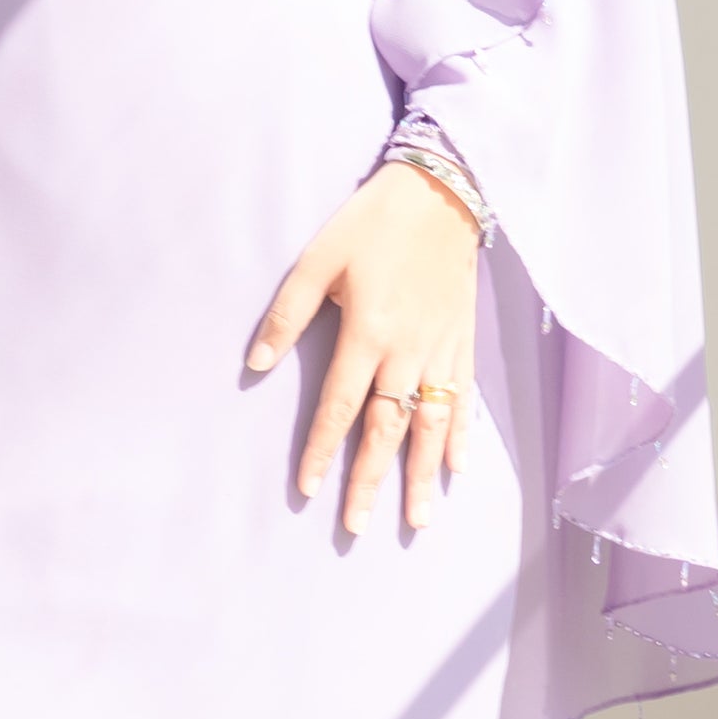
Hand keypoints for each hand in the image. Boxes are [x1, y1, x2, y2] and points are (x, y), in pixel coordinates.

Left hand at [244, 159, 480, 533]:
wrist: (440, 192)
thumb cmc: (372, 223)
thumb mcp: (318, 259)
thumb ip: (287, 314)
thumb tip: (254, 364)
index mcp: (367, 333)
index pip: (339, 406)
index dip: (321, 449)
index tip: (307, 489)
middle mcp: (406, 351)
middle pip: (386, 430)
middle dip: (370, 482)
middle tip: (357, 526)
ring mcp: (440, 349)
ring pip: (429, 426)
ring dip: (420, 475)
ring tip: (416, 520)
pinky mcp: (463, 341)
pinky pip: (463, 399)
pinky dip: (460, 436)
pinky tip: (456, 469)